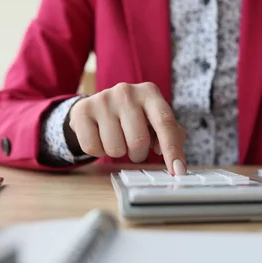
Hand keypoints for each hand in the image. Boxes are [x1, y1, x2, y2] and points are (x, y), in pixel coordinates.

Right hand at [66, 82, 186, 174]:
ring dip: (118, 152)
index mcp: (149, 93)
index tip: (178, 170)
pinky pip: (93, 148)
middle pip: (139, 141)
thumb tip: (173, 158)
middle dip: (138, 154)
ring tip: (116, 138)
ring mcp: (103, 99)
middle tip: (134, 147)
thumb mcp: (154, 119)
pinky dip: (99, 151)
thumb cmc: (133, 117)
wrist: (96, 106)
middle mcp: (126, 92)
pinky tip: (100, 137)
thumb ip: (171, 135)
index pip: (165, 123)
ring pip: (115, 148)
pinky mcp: (83, 111)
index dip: (173, 149)